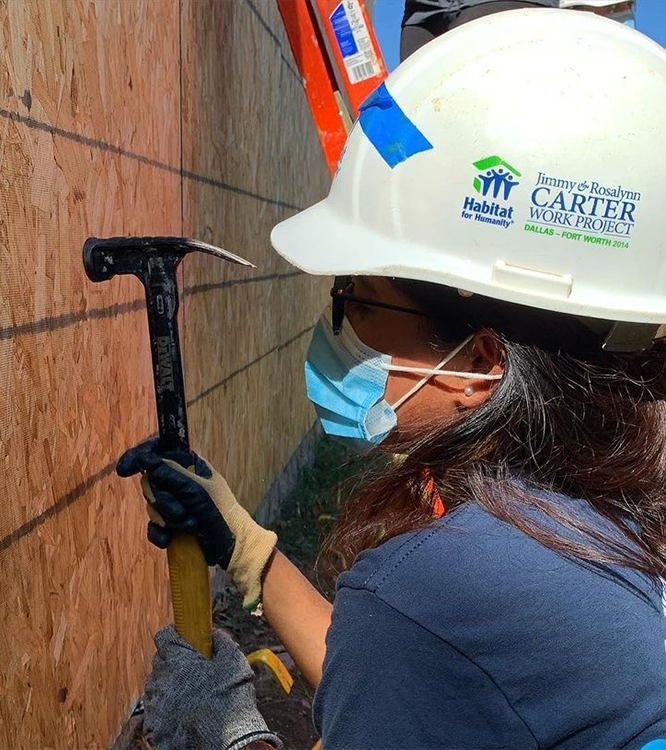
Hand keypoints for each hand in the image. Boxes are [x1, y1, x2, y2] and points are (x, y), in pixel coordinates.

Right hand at [117, 439, 276, 609]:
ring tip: (190, 525)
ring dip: (168, 518)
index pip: (159, 450)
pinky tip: (170, 540)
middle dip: (163, 500)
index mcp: (189, 465)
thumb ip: (171, 473)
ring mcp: (175, 503)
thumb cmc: (220, 512)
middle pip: (151, 481)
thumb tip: (146, 457)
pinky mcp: (170, 524)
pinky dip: (160, 533)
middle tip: (181, 511)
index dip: (140, 455)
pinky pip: (153, 525)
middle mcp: (180, 481)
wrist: (231, 548)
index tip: (126, 469)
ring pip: (152, 505)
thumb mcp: (196, 490)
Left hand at [144, 625, 281, 749]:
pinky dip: (166, 710)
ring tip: (189, 694)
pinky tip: (183, 713)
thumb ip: (222, 642)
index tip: (184, 638)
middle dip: (173, 662)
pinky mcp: (153, 728)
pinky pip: (155, 712)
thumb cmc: (230, 698)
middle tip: (193, 669)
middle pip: (160, 662)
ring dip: (168, 686)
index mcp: (177, 660)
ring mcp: (154, 706)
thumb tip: (215, 634)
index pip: (164, 636)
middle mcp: (160, 680)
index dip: (175, 635)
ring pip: (156, 687)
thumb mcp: (234, 661)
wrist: (226, 741)